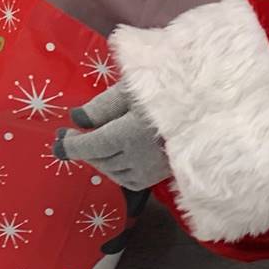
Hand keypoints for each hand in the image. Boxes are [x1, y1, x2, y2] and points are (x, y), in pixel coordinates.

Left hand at [53, 86, 170, 191]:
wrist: (211, 109)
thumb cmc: (169, 90)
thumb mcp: (133, 88)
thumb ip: (103, 106)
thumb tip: (77, 118)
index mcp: (127, 135)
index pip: (90, 146)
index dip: (71, 146)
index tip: (57, 142)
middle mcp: (137, 158)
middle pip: (100, 160)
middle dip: (83, 149)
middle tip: (71, 137)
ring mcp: (151, 170)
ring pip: (113, 173)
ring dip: (99, 160)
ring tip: (93, 145)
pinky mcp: (162, 175)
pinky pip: (130, 180)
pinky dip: (116, 170)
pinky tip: (115, 158)